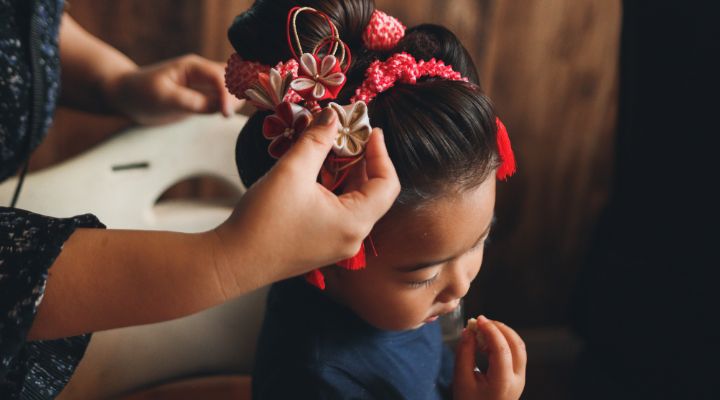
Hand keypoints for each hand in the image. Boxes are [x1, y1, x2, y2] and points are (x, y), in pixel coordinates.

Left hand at [103, 54, 241, 124]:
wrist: (127, 96)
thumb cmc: (141, 93)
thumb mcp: (163, 98)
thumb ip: (192, 102)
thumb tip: (219, 108)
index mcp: (193, 66)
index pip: (220, 77)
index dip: (227, 94)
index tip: (225, 114)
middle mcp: (203, 73)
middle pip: (234, 78)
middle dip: (239, 94)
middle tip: (230, 115)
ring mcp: (206, 85)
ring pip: (234, 88)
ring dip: (239, 100)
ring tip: (230, 116)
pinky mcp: (205, 98)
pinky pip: (227, 99)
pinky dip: (233, 105)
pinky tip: (231, 114)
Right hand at [208, 108, 400, 293]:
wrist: (233, 261)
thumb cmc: (263, 220)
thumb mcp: (292, 172)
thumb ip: (316, 140)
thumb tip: (332, 116)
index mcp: (354, 222)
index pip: (387, 183)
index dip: (381, 153)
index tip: (369, 129)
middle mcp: (353, 237)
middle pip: (373, 192)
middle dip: (362, 159)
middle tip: (347, 132)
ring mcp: (338, 244)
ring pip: (355, 201)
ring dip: (347, 172)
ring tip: (331, 146)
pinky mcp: (323, 245)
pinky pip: (340, 211)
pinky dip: (335, 188)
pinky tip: (318, 170)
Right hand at [454, 316, 525, 399]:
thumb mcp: (461, 379)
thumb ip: (464, 353)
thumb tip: (469, 331)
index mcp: (503, 382)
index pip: (502, 348)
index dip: (490, 330)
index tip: (477, 320)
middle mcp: (517, 379)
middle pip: (516, 344)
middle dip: (500, 328)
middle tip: (482, 321)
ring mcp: (520, 379)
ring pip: (519, 347)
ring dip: (504, 333)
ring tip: (484, 330)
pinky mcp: (518, 377)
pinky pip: (516, 353)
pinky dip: (504, 342)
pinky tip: (488, 342)